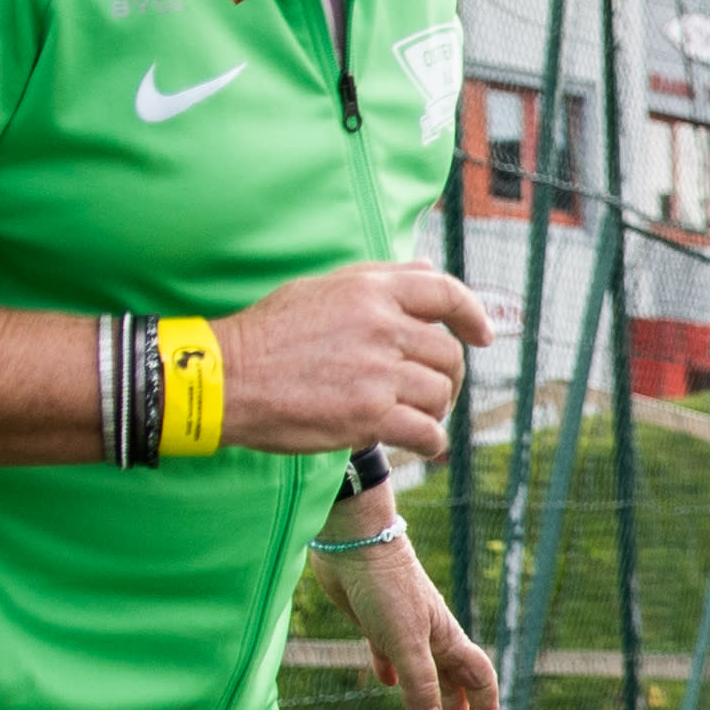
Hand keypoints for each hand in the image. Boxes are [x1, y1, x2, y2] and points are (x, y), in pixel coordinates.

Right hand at [219, 262, 491, 453]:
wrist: (225, 379)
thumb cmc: (268, 335)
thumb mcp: (322, 288)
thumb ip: (379, 279)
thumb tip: (428, 267)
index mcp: (370, 290)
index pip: (445, 292)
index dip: (472, 315)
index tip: (483, 335)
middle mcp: (381, 326)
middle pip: (448, 353)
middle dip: (448, 377)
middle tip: (429, 392)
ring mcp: (378, 371)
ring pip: (441, 393)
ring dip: (435, 410)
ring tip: (412, 416)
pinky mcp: (370, 414)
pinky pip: (428, 431)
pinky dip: (430, 441)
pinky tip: (417, 443)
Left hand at [340, 521, 500, 709]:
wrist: (355, 542)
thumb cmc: (386, 587)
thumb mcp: (406, 642)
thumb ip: (420, 684)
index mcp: (447, 640)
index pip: (479, 682)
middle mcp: (431, 636)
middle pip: (453, 685)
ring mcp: (403, 628)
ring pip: (424, 673)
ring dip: (427, 701)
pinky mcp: (375, 621)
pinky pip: (390, 654)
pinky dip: (392, 673)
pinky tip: (386, 682)